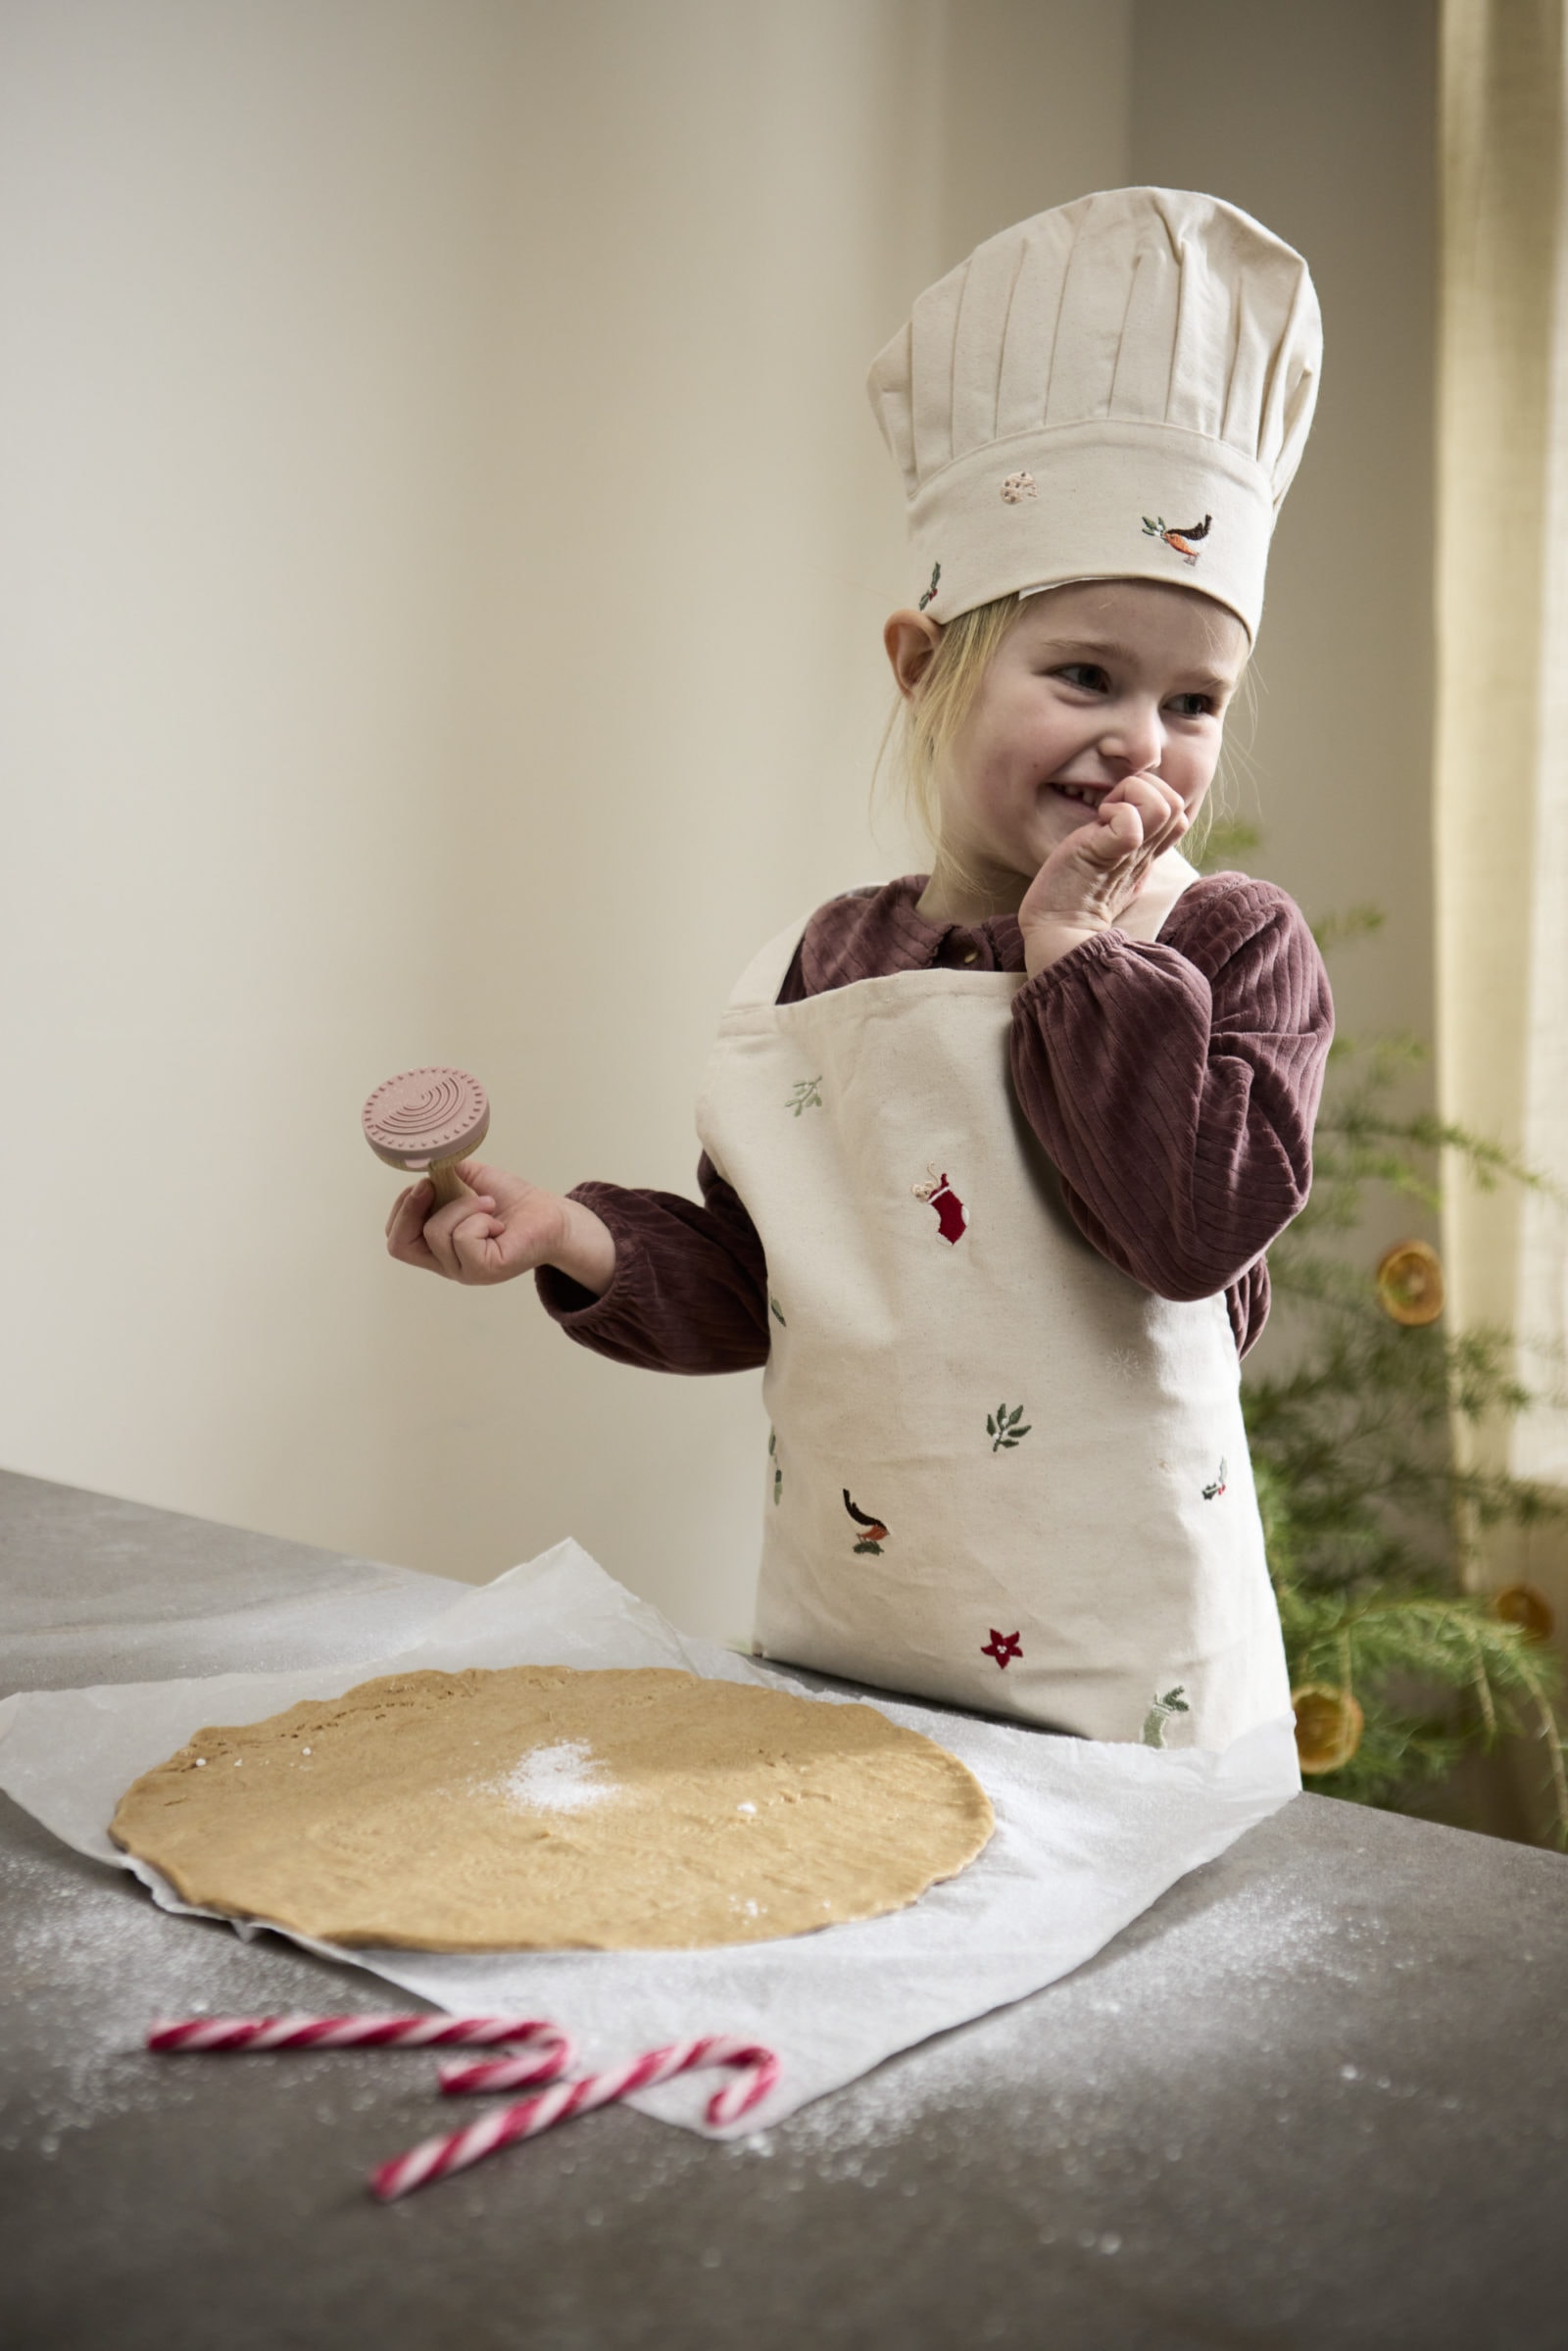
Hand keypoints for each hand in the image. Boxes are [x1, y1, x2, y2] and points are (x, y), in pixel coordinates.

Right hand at [384, 1160, 615, 1292]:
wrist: (552, 1214)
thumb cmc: (514, 1201)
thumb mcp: (470, 1181)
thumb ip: (444, 1174)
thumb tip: (423, 1158)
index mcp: (438, 1248)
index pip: (397, 1240)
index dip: (401, 1209)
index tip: (423, 1183)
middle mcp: (447, 1264)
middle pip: (399, 1245)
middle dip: (409, 1208)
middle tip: (432, 1185)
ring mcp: (464, 1271)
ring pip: (436, 1232)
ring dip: (462, 1206)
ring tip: (489, 1204)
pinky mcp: (485, 1270)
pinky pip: (463, 1238)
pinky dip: (478, 1218)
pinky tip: (497, 1220)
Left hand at [1018, 771, 1188, 973]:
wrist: (1056, 930)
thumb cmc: (1072, 894)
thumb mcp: (1109, 861)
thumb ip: (1125, 839)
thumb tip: (1129, 815)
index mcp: (1147, 851)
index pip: (1177, 811)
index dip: (1152, 795)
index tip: (1116, 810)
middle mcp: (1147, 851)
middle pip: (1177, 802)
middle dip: (1143, 789)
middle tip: (1109, 810)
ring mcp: (1131, 853)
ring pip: (1165, 805)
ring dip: (1130, 796)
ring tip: (1103, 817)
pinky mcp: (1107, 854)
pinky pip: (1131, 824)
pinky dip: (1114, 814)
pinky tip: (1093, 828)